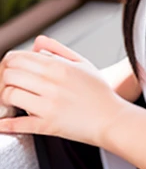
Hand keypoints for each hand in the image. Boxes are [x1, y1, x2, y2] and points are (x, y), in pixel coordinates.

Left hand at [0, 35, 125, 146]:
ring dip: (5, 98)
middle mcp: (52, 83)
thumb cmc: (98, 91)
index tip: (10, 68)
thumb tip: (37, 42)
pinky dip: (5, 123)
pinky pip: (18, 124)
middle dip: (4, 78)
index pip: (20, 58)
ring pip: (10, 95)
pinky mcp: (47, 125)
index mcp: (59, 66)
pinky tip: (2, 122)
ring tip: (9, 101)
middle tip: (8, 84)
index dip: (9, 62)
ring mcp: (48, 105)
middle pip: (10, 74)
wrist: (111, 118)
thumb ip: (58, 50)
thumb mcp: (82, 63)